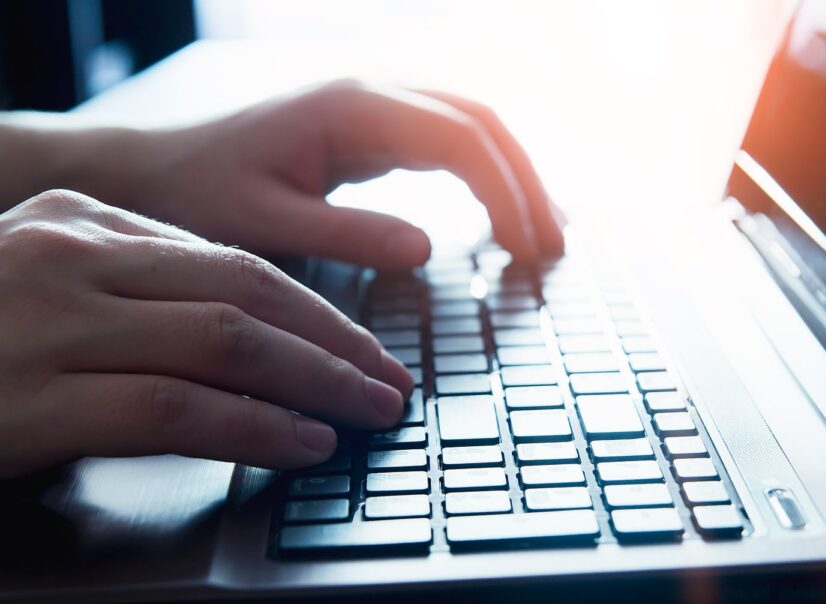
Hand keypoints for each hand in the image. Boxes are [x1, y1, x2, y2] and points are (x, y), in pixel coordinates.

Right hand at [0, 189, 412, 477]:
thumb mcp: (47, 290)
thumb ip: (134, 295)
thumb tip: (241, 334)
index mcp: (84, 225)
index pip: (235, 264)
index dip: (316, 311)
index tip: (362, 346)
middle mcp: (73, 257)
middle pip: (248, 295)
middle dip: (335, 342)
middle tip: (389, 379)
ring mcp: (51, 321)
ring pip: (227, 343)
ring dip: (316, 382)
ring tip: (368, 411)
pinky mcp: (31, 396)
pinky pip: (176, 408)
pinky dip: (254, 427)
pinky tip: (302, 442)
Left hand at [130, 80, 563, 267]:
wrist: (156, 168)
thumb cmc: (199, 193)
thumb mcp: (265, 223)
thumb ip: (346, 232)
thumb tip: (427, 248)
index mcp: (352, 109)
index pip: (459, 138)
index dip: (505, 192)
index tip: (526, 249)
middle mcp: (373, 93)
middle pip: (482, 121)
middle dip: (527, 182)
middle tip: (552, 247)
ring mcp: (376, 105)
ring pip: (474, 124)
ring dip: (516, 174)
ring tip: (546, 233)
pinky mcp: (372, 127)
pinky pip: (450, 139)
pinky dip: (487, 173)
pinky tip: (504, 210)